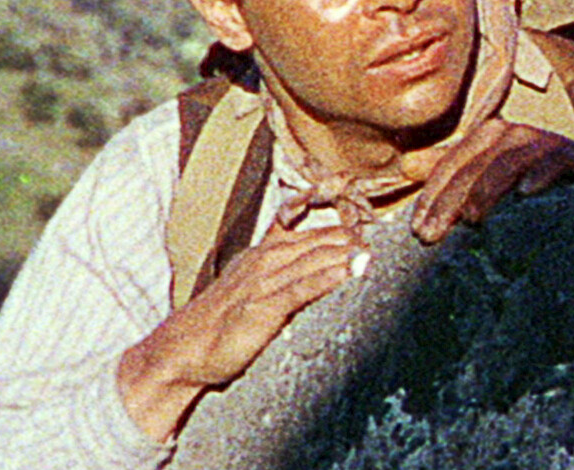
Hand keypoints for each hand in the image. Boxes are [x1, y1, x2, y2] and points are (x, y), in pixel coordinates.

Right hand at [118, 193, 363, 439]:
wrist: (185, 348)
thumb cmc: (224, 320)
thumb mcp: (255, 284)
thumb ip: (288, 274)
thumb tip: (326, 273)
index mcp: (268, 251)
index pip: (316, 231)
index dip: (349, 226)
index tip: (378, 224)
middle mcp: (268, 259)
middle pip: (323, 240)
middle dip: (356, 235)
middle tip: (389, 234)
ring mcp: (265, 281)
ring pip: (316, 258)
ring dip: (348, 251)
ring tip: (378, 246)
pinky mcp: (264, 306)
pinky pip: (302, 288)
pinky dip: (327, 277)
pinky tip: (351, 270)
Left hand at [408, 118, 573, 243]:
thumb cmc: (535, 196)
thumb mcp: (491, 185)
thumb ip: (452, 175)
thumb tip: (407, 164)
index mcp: (492, 138)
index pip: (454, 162)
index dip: (433, 195)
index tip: (417, 231)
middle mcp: (518, 135)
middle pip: (477, 163)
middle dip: (451, 199)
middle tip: (430, 236)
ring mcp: (548, 145)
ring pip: (511, 160)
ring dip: (489, 188)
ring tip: (473, 219)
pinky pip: (556, 161)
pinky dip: (541, 174)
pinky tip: (525, 195)